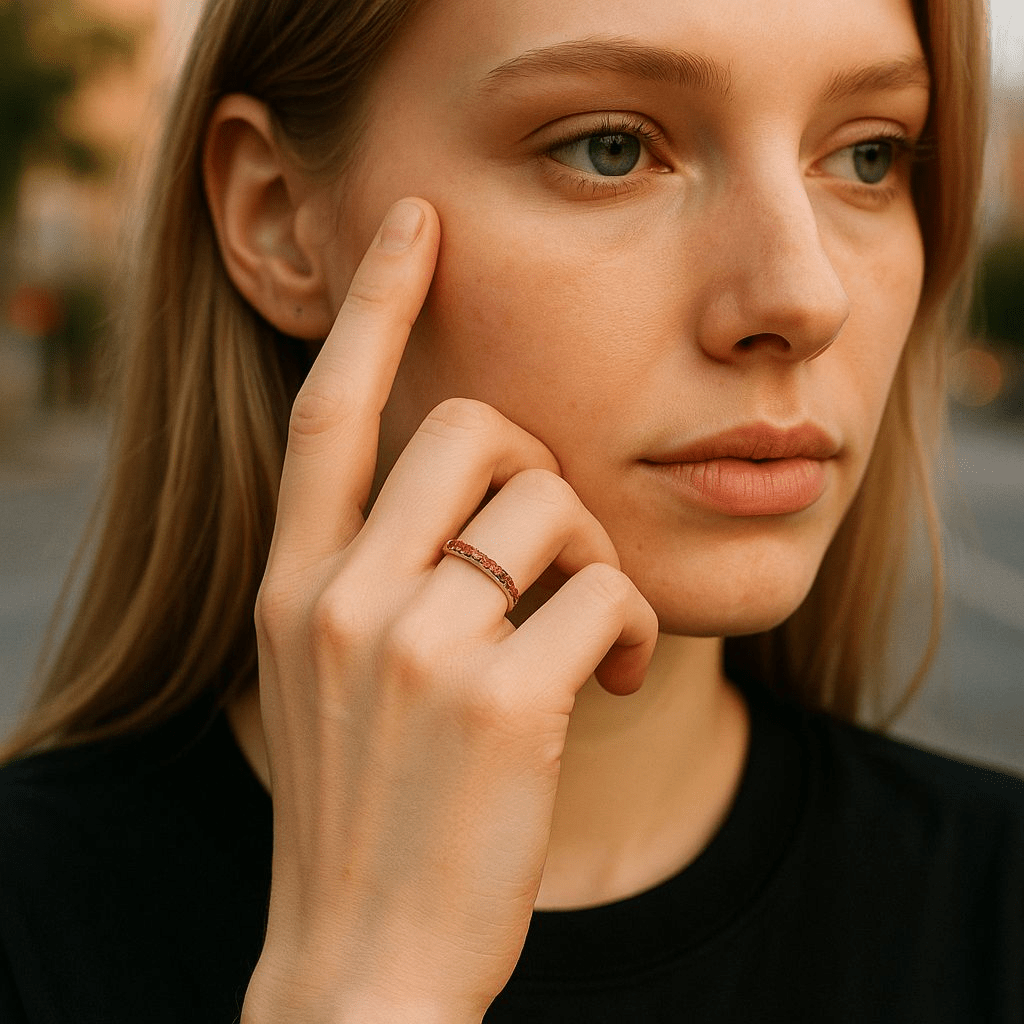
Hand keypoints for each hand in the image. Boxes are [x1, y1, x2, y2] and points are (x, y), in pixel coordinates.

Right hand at [241, 199, 657, 1022]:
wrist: (360, 957)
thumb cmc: (365, 803)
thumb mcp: (332, 673)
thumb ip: (372, 572)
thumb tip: (477, 490)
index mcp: (296, 582)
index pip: (330, 407)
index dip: (374, 304)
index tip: (415, 225)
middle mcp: (344, 596)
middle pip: (475, 430)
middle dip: (538, 471)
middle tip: (554, 550)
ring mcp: (418, 647)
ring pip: (552, 503)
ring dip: (594, 557)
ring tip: (591, 631)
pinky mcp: (504, 700)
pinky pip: (604, 594)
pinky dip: (629, 627)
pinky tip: (612, 680)